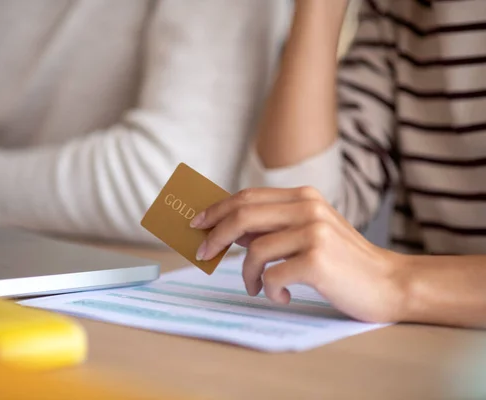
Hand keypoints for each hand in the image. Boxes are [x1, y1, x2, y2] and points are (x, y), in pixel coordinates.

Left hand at [190, 187, 409, 322]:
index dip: (216, 210)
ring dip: (245, 273)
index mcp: (303, 197)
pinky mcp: (317, 260)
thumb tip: (229, 230)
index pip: (247, 197)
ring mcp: (313, 232)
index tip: (196, 225)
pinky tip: (281, 296)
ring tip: (253, 287)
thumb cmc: (343, 261)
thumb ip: (274, 226)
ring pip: (255, 249)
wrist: (389, 283)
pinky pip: (272, 275)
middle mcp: (308, 208)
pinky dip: (268, 289)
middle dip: (214, 236)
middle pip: (243, 215)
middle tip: (202, 255)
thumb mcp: (309, 233)